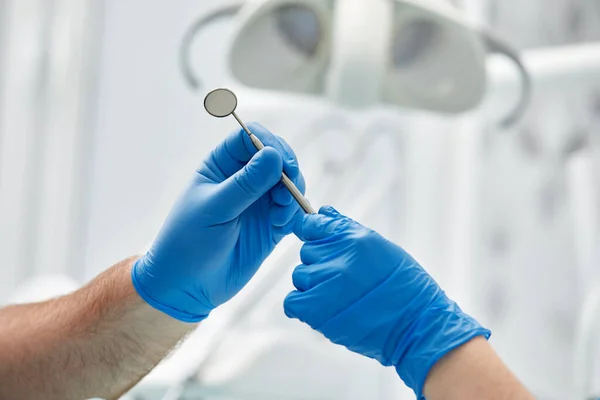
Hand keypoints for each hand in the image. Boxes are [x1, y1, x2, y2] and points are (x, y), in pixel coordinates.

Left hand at [132, 123, 305, 322]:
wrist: (187, 287)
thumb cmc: (188, 244)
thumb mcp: (214, 210)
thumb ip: (245, 183)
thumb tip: (273, 154)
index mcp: (221, 166)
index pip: (250, 139)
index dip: (269, 143)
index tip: (281, 162)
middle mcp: (242, 180)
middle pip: (276, 158)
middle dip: (288, 169)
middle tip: (291, 187)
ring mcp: (258, 203)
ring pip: (289, 184)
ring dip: (293, 194)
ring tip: (280, 214)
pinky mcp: (271, 226)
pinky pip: (292, 211)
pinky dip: (294, 214)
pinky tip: (282, 226)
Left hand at [284, 206, 488, 397]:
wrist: (417, 325)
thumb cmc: (404, 287)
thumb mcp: (380, 247)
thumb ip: (346, 229)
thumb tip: (323, 212)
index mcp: (354, 239)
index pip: (313, 224)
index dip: (311, 232)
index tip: (313, 238)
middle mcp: (338, 258)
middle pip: (307, 252)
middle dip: (320, 263)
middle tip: (343, 280)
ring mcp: (326, 283)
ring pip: (300, 276)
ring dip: (313, 286)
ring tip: (338, 296)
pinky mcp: (317, 311)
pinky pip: (292, 302)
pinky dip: (302, 306)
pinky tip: (323, 309)